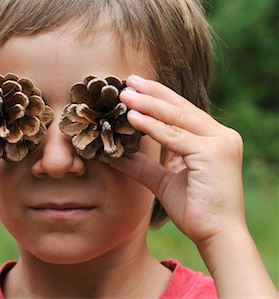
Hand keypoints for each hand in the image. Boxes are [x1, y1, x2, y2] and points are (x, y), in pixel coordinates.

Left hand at [113, 74, 245, 245]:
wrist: (217, 236)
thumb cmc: (195, 209)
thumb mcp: (164, 182)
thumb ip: (144, 166)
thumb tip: (116, 155)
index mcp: (213, 139)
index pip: (181, 112)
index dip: (158, 97)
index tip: (135, 87)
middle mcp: (221, 135)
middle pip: (180, 108)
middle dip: (152, 92)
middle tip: (128, 80)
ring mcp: (220, 142)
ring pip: (177, 117)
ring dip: (148, 104)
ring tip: (125, 93)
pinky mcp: (214, 153)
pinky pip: (176, 136)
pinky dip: (152, 126)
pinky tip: (133, 117)